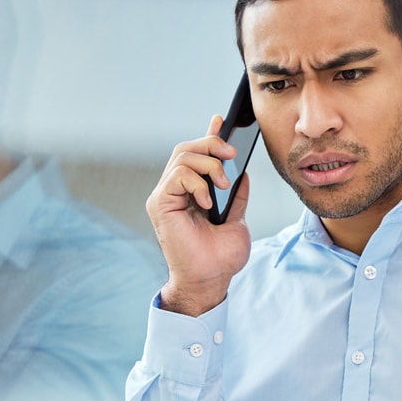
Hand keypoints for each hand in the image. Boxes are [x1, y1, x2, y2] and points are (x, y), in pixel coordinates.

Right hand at [147, 115, 251, 315]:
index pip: (196, 155)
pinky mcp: (159, 204)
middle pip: (187, 149)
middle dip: (211, 145)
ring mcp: (165, 196)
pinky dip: (196, 183)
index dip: (208, 135)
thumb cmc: (220, 257)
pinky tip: (207, 201)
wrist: (210, 280)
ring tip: (223, 186)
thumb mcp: (236, 219)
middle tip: (232, 155)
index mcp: (191, 192)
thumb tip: (242, 171)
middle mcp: (174, 191)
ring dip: (209, 165)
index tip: (222, 120)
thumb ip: (236, 195)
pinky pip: (176, 175)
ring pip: (182, 157)